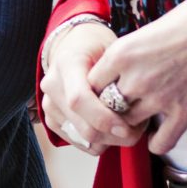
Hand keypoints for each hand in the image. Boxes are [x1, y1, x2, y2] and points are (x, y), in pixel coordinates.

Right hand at [42, 19, 137, 151]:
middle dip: (114, 136)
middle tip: (137, 130)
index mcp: (67, 64)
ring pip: (82, 138)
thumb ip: (117, 77)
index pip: (79, 100)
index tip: (127, 127)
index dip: (103, 118)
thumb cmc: (96, 45)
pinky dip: (99, 142)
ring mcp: (49, 105)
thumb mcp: (111, 49)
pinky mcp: (51, 119)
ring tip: (126, 127)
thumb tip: (132, 107)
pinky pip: (78, 142)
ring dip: (109, 140)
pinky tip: (111, 129)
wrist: (72, 44)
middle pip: (82, 126)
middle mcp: (52, 86)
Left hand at [86, 0, 186, 157]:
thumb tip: (121, 70)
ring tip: (141, 119)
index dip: (98, 89)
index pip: (91, 84)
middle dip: (112, 109)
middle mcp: (136, 77)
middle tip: (121, 108)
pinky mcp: (185, 112)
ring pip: (129, 125)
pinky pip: (160, 143)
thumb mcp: (150, 29)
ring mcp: (159, 97)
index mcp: (122, 52)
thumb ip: (131, 54)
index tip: (107, 90)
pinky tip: (160, 135)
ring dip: (133, 124)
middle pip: (106, 107)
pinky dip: (157, 143)